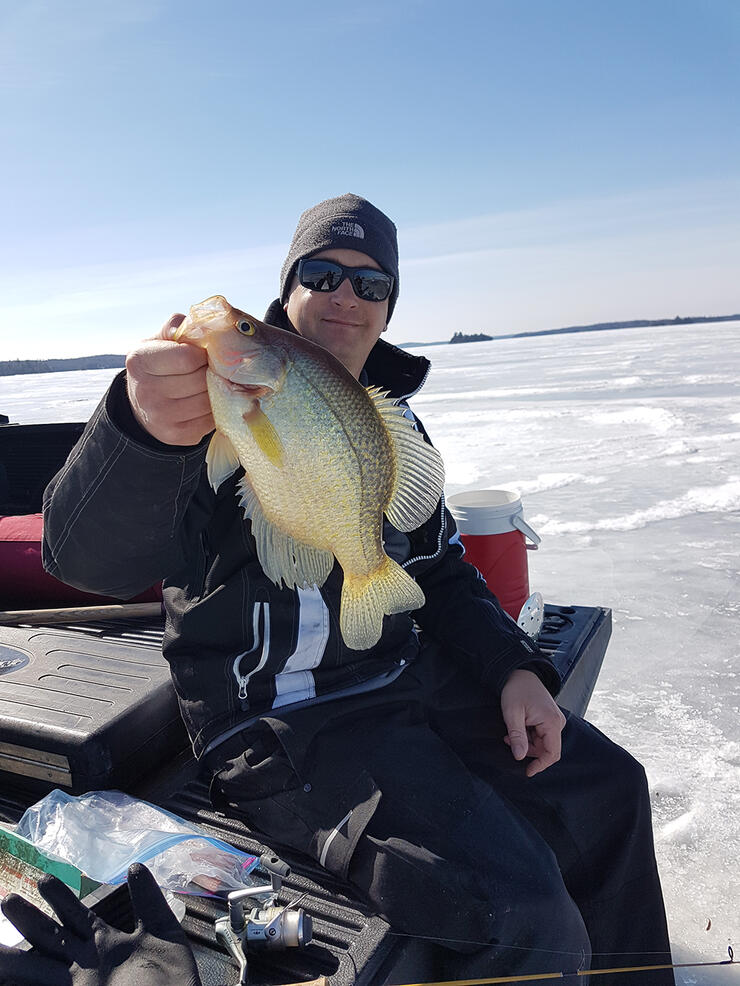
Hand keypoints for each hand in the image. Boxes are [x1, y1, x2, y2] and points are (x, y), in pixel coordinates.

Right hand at [0, 863, 200, 985]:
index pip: (76, 920)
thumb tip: (133, 866)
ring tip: (6, 914)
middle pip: (51, 939)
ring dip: (19, 951)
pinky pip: (50, 984)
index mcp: (107, 947)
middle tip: (6, 899)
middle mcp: (89, 966)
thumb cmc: (171, 984)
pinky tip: (5, 978)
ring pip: (41, 966)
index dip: (60, 900)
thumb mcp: (164, 935)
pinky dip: (35, 974)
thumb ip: (149, 902)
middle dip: (29, 919)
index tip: (42, 878)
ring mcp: (85, 984)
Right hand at [125, 314, 213, 445]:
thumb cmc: (158, 365)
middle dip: (212, 373)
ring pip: (209, 401)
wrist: (144, 403)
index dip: (203, 354)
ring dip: (217, 392)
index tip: (203, 354)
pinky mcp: (176, 436)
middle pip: (201, 380)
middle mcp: (146, 391)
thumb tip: (195, 325)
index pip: (188, 357)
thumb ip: (175, 328)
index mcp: (140, 362)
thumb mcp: (159, 341)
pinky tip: (208, 401)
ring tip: (212, 384)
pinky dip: (215, 409)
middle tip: (212, 370)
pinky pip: (211, 420)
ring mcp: (160, 417)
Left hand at [500, 669, 565, 776]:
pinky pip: (541, 735)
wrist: (520, 672)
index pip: (552, 753)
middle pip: (546, 749)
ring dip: (526, 742)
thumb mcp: (512, 713)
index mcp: (552, 722)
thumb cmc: (516, 689)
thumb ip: (517, 736)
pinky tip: (518, 727)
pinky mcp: (549, 718)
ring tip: (510, 732)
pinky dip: (528, 735)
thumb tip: (519, 757)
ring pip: (542, 743)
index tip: (527, 772)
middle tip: (509, 740)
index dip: (540, 765)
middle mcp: (557, 722)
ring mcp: (554, 720)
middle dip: (527, 750)